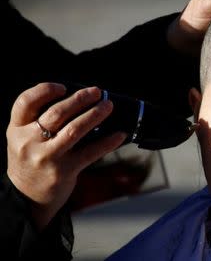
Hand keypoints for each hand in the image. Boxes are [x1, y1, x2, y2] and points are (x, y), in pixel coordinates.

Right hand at [6, 83, 126, 229]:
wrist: (26, 197)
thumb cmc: (31, 160)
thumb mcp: (24, 138)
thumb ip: (40, 120)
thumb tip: (78, 99)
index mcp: (16, 129)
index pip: (25, 102)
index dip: (44, 90)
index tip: (63, 87)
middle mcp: (28, 142)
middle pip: (56, 114)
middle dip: (80, 99)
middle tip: (97, 92)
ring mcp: (47, 157)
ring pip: (74, 130)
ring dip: (95, 115)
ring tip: (108, 106)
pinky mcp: (64, 171)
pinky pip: (91, 153)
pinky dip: (108, 142)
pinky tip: (119, 134)